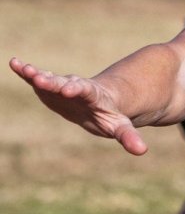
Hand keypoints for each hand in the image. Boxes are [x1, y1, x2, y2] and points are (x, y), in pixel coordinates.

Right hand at [8, 57, 147, 154]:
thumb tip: (142, 150)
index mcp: (94, 96)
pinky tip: (14, 62)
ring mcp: (62, 86)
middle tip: (40, 77)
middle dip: (53, 82)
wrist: (101, 100)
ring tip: (24, 69)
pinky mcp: (50, 87)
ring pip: (50, 79)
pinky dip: (26, 72)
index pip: (86, 91)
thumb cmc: (110, 115)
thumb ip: (129, 136)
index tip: (69, 88)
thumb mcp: (119, 126)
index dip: (77, 89)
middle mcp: (77, 87)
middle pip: (65, 83)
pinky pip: (37, 78)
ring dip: (36, 75)